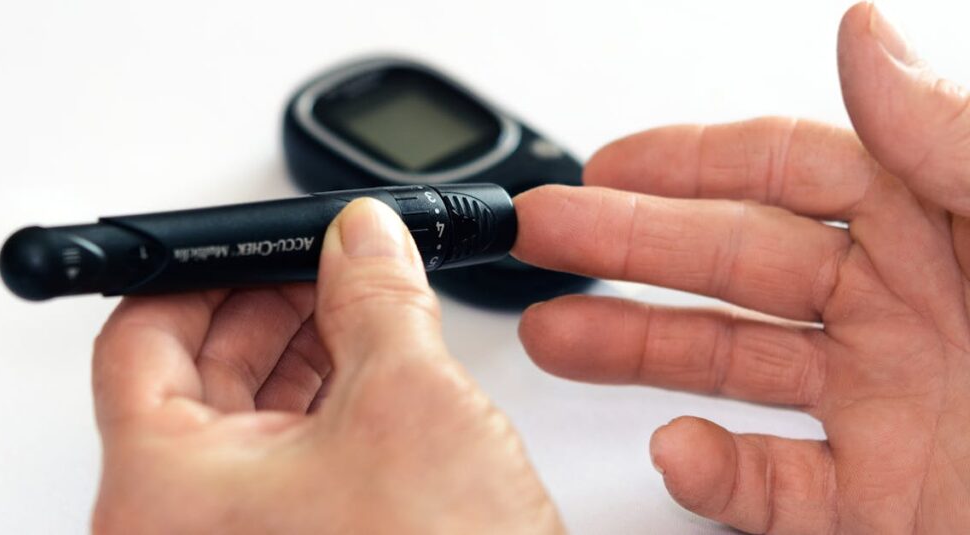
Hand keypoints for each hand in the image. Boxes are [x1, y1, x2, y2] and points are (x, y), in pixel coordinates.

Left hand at [91, 199, 561, 533]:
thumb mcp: (409, 403)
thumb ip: (378, 296)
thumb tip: (364, 237)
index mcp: (164, 493)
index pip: (140, 340)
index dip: (204, 272)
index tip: (261, 241)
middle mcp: (183, 524)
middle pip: (193, 373)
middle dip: (269, 302)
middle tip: (327, 259)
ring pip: (246, 412)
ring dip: (304, 345)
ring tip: (362, 300)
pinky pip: (287, 453)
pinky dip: (326, 398)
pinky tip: (373, 361)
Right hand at [514, 3, 968, 533]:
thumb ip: (958, 144)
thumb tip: (865, 40)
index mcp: (948, 228)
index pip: (794, 169)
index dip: (691, 160)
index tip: (606, 162)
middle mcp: (909, 312)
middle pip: (735, 263)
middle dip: (625, 247)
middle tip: (543, 238)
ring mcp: (890, 411)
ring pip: (732, 369)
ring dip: (634, 353)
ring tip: (553, 336)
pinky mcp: (884, 506)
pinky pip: (775, 487)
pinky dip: (713, 476)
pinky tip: (676, 452)